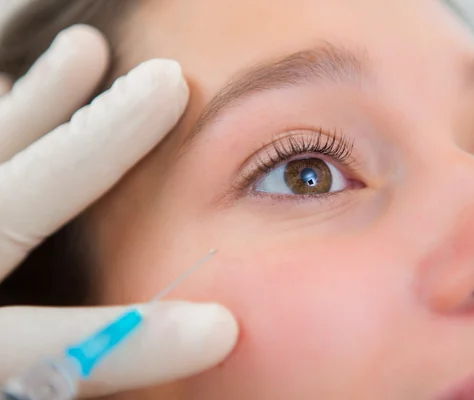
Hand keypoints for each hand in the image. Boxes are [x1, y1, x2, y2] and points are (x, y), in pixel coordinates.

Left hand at [0, 25, 237, 396]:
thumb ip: (57, 375)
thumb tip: (152, 363)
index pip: (50, 349)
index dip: (137, 343)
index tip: (220, 330)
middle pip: (19, 201)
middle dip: (100, 140)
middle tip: (168, 84)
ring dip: (35, 96)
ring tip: (85, 48)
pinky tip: (2, 73)